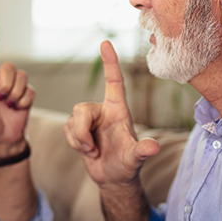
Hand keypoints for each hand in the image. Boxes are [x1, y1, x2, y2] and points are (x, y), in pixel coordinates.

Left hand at [0, 23, 34, 154]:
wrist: (4, 141)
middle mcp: (0, 82)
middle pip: (9, 66)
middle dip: (7, 83)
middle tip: (2, 100)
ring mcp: (14, 87)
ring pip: (22, 76)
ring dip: (16, 93)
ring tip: (9, 105)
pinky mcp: (26, 95)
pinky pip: (30, 90)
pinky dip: (24, 101)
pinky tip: (18, 109)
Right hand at [64, 41, 159, 186]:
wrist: (113, 178)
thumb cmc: (127, 165)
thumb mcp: (135, 159)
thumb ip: (142, 151)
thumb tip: (154, 147)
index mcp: (118, 110)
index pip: (114, 81)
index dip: (110, 62)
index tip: (105, 43)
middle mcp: (103, 110)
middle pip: (81, 108)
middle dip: (81, 132)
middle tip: (92, 149)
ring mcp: (90, 119)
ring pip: (72, 120)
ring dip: (79, 140)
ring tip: (93, 152)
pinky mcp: (78, 128)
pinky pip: (67, 129)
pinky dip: (74, 144)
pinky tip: (87, 151)